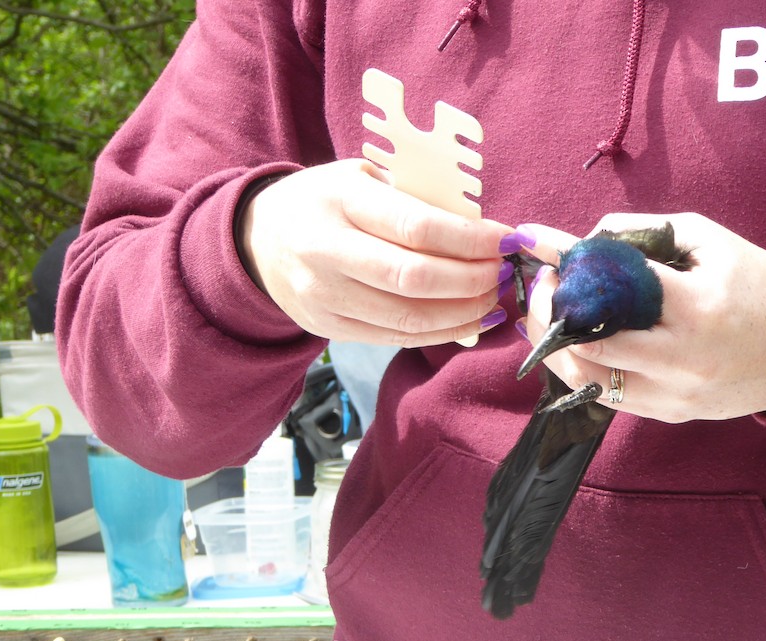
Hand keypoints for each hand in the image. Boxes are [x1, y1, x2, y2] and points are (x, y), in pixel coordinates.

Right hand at [239, 158, 512, 346]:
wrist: (258, 240)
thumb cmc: (328, 200)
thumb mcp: (363, 177)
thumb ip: (415, 196)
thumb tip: (481, 225)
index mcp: (339, 201)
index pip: (417, 226)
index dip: (471, 239)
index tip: (506, 240)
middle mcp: (325, 251)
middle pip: (415, 278)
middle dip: (473, 279)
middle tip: (503, 272)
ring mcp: (324, 296)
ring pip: (410, 317)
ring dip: (465, 312)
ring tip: (494, 298)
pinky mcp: (329, 329)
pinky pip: (398, 337)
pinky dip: (443, 332)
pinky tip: (471, 319)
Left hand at [519, 212, 765, 422]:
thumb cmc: (758, 286)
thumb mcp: (710, 241)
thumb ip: (646, 230)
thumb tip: (588, 239)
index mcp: (696, 308)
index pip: (612, 288)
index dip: (568, 269)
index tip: (543, 252)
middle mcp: (681, 359)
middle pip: (587, 345)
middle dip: (551, 313)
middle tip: (543, 287)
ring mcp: (674, 395)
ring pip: (588, 380)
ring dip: (556, 348)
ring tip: (549, 317)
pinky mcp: (670, 415)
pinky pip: (609, 396)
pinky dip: (583, 369)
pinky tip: (574, 344)